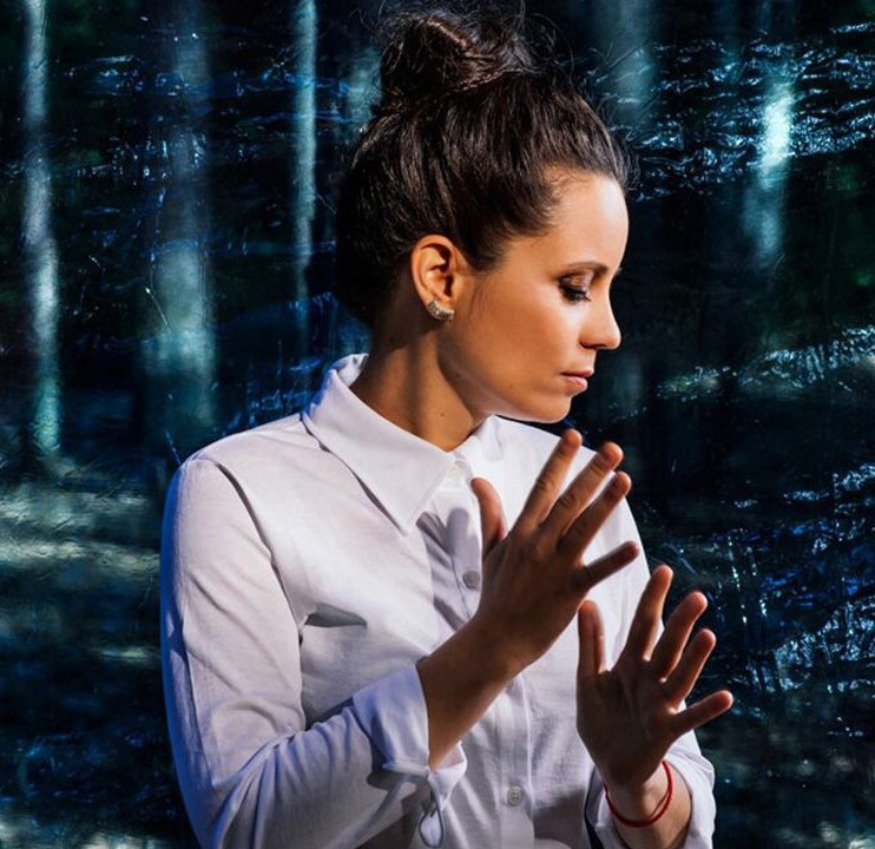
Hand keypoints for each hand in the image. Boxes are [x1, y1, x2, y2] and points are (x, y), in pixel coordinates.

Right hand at [469, 429, 639, 676]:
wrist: (496, 639)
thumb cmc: (496, 594)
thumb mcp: (490, 549)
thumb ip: (490, 512)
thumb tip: (478, 480)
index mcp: (521, 531)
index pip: (543, 487)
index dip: (560, 460)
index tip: (575, 435)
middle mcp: (538, 543)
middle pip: (568, 500)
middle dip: (591, 473)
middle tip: (613, 449)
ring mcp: (554, 566)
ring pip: (583, 528)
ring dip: (605, 503)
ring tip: (625, 479)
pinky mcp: (568, 592)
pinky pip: (594, 573)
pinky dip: (613, 561)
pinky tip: (632, 547)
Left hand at [576, 565, 733, 797]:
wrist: (608, 764)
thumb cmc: (601, 717)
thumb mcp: (588, 678)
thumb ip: (590, 643)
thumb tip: (587, 601)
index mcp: (630, 662)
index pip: (643, 624)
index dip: (652, 599)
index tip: (664, 571)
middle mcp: (650, 678)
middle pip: (667, 645)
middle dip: (680, 622)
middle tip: (697, 596)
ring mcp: (660, 704)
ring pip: (680, 676)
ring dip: (695, 658)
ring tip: (709, 635)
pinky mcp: (665, 730)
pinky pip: (688, 719)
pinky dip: (706, 708)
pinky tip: (727, 696)